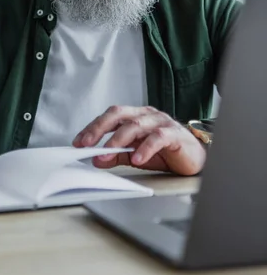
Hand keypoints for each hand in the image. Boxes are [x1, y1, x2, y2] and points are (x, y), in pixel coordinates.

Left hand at [73, 105, 206, 175]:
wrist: (196, 158)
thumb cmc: (166, 152)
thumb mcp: (136, 154)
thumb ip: (117, 155)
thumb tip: (96, 160)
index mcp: (136, 116)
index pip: (110, 116)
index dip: (93, 127)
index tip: (78, 142)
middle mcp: (147, 115)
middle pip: (119, 115)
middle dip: (100, 128)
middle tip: (86, 144)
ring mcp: (161, 122)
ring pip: (136, 125)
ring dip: (118, 141)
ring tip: (106, 154)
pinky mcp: (175, 134)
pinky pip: (158, 138)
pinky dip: (145, 148)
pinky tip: (137, 159)